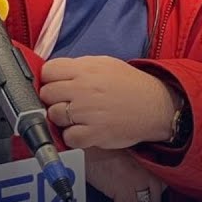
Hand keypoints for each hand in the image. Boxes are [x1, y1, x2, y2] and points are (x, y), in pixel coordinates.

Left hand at [41, 56, 179, 149]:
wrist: (155, 105)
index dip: (50, 79)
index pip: (48, 71)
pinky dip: (73, 137)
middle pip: (46, 94)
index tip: (57, 85)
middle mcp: (83, 89)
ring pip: (54, 115)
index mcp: (85, 69)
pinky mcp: (94, 133)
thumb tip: (53, 73)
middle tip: (67, 102)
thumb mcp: (104, 64)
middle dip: (54, 99)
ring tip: (77, 117)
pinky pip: (68, 137)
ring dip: (62, 119)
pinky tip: (84, 130)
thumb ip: (77, 67)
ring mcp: (88, 112)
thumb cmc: (129, 84)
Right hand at [84, 147, 166, 201]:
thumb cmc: (102, 147)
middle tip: (133, 201)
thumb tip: (135, 180)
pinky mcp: (124, 193)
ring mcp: (138, 183)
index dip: (153, 191)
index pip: (162, 184)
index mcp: (149, 161)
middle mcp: (147, 172)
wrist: (89, 148)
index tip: (146, 193)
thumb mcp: (126, 153)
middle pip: (154, 198)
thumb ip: (136, 166)